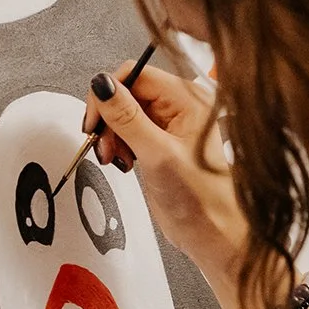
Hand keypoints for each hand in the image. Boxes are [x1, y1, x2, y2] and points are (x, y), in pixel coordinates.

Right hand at [84, 62, 247, 281]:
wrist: (213, 233)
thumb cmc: (202, 200)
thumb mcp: (158, 155)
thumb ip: (127, 118)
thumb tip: (102, 85)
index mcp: (188, 99)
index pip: (135, 74)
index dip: (109, 94)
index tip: (95, 120)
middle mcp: (180, 107)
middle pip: (127, 92)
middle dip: (109, 118)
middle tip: (106, 146)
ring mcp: (170, 125)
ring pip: (124, 112)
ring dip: (112, 134)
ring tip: (118, 158)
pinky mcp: (160, 143)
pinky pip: (129, 130)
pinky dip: (119, 144)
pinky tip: (125, 162)